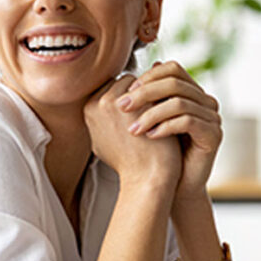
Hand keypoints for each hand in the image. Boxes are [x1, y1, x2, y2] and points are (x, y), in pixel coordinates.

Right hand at [83, 73, 181, 188]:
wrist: (146, 178)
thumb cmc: (128, 164)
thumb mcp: (103, 140)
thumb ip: (102, 118)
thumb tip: (105, 102)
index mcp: (89, 109)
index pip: (112, 87)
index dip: (129, 98)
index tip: (141, 112)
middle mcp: (100, 102)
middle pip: (125, 81)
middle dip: (141, 93)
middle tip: (154, 110)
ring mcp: (121, 101)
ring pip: (142, 83)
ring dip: (153, 93)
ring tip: (163, 112)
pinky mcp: (143, 103)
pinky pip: (157, 88)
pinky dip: (165, 97)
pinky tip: (171, 112)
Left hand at [115, 61, 221, 199]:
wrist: (174, 187)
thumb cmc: (157, 154)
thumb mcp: (146, 121)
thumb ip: (141, 100)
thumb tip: (126, 77)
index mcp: (190, 93)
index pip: (172, 69)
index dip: (148, 77)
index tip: (126, 92)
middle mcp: (204, 101)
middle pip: (175, 82)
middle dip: (145, 93)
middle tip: (122, 107)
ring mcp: (212, 117)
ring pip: (180, 102)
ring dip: (151, 114)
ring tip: (132, 129)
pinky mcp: (214, 135)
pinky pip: (188, 121)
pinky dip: (165, 127)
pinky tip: (150, 137)